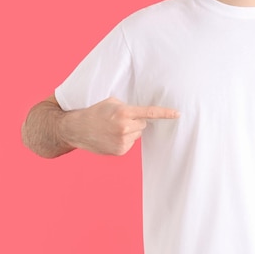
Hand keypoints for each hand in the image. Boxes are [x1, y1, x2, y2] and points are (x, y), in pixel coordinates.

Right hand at [60, 97, 178, 155]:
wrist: (76, 129)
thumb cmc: (94, 112)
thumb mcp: (111, 102)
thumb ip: (128, 107)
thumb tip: (142, 116)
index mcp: (123, 112)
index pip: (149, 113)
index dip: (165, 114)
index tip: (178, 114)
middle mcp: (124, 127)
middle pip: (143, 124)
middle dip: (135, 121)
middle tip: (118, 120)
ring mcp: (123, 141)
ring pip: (137, 134)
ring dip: (129, 131)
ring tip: (112, 129)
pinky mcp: (120, 151)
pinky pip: (130, 143)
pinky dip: (124, 140)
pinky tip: (110, 137)